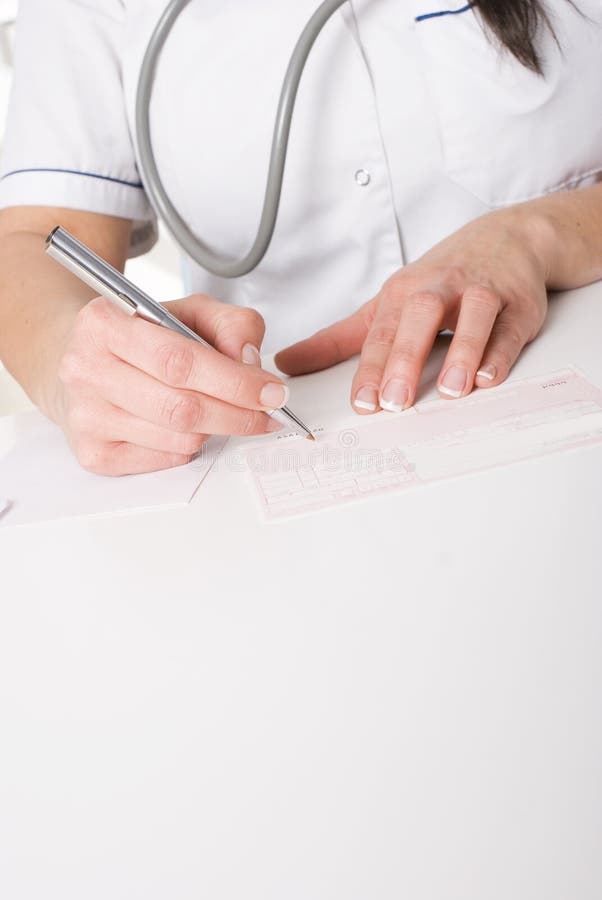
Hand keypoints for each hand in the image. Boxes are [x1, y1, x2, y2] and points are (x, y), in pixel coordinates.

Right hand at [53, 294, 287, 474]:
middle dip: (237, 414)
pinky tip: (182, 426)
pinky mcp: (92, 453)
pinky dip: (187, 447)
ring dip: (213, 429)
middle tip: (266, 413)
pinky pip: (163, 460)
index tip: (271, 392)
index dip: (235, 382)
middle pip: (181, 408)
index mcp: (103, 324)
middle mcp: (85, 370)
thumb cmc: (143, 336)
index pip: (180, 362)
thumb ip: (231, 324)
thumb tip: (248, 361)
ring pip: (177, 439)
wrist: (85, 360)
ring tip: (217, 410)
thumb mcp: (189, 311)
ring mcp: (85, 416)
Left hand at [275, 208, 549, 412]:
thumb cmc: (441, 278)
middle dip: (406, 358)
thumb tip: (287, 363)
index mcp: (403, 293)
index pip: (381, 333)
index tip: (362, 402)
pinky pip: (511, 328)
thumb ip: (339, 339)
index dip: (370, 369)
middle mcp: (440, 289)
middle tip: (395, 400)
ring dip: (463, 353)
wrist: (507, 238)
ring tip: (452, 391)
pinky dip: (502, 351)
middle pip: (420, 318)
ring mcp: (482, 294)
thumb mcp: (386, 303)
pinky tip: (490, 376)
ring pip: (473, 318)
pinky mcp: (519, 305)